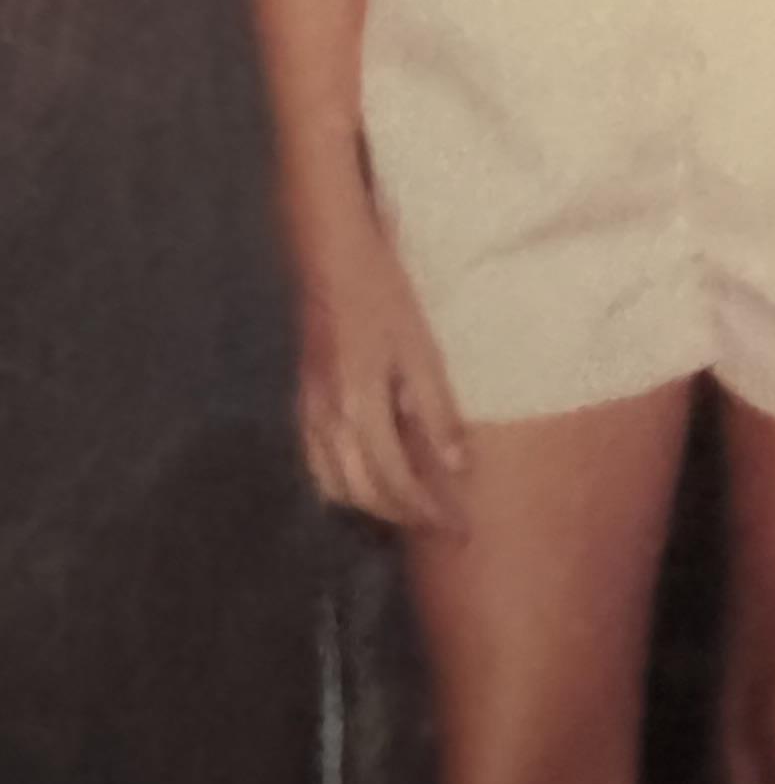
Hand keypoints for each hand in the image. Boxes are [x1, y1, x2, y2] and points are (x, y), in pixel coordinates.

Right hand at [293, 214, 469, 528]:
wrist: (330, 257)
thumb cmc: (384, 294)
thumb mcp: (421, 349)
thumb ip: (436, 410)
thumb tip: (458, 467)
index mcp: (359, 408)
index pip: (396, 482)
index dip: (428, 510)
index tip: (460, 527)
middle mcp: (327, 420)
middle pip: (363, 493)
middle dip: (404, 515)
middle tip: (442, 524)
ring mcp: (309, 412)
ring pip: (333, 484)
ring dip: (372, 505)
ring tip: (412, 507)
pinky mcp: (304, 400)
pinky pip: (318, 462)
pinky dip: (344, 483)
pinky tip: (369, 478)